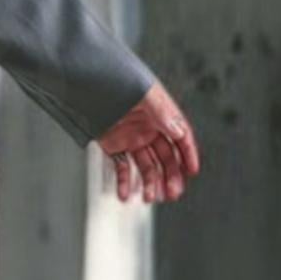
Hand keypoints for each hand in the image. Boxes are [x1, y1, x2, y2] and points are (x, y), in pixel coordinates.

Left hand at [95, 81, 200, 203]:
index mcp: (161, 116)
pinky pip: (122, 167)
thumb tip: (178, 131)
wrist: (88, 83)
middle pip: (165, 157)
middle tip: (172, 193)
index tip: (192, 171)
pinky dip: (124, 182)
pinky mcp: (114, 146)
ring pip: (146, 166)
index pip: (181, 138)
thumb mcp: (144, 95)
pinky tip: (124, 195)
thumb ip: (161, 113)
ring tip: (149, 198)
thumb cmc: (118, 81)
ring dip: (149, 183)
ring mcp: (132, 138)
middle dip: (170, 176)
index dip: (188, 155)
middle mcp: (149, 129)